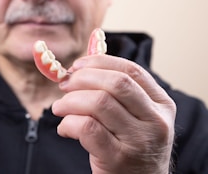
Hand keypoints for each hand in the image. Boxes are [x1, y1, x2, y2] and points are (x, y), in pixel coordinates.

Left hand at [52, 54, 175, 173]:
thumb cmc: (132, 145)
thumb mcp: (137, 116)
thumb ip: (117, 92)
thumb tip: (81, 67)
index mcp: (161, 103)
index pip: (131, 70)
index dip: (100, 62)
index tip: (77, 65)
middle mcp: (155, 120)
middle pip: (115, 83)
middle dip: (82, 78)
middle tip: (64, 85)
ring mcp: (139, 140)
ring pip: (99, 102)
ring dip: (70, 101)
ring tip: (59, 108)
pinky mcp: (119, 158)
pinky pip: (87, 128)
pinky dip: (68, 123)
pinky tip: (65, 128)